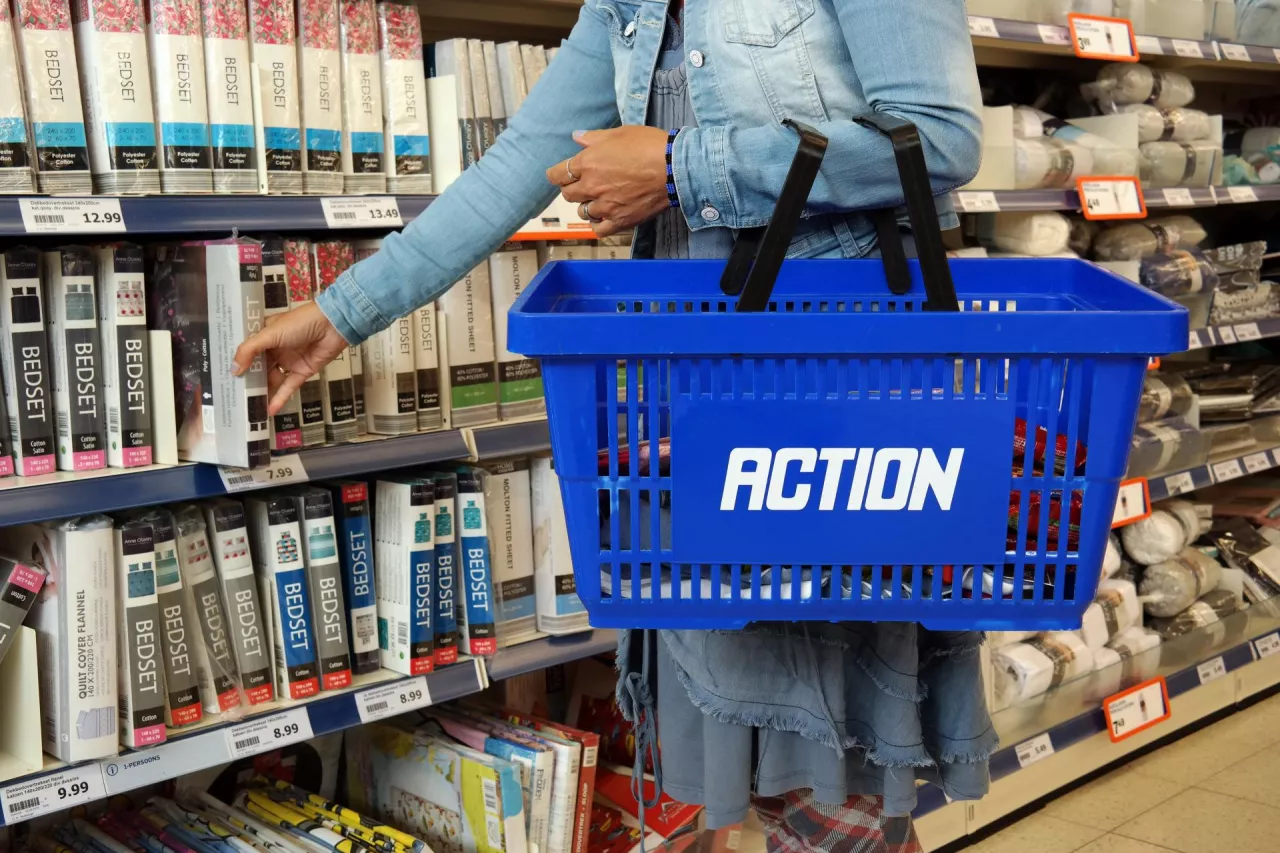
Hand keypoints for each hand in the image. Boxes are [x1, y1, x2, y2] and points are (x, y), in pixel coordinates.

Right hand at [232, 301, 349, 414]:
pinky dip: (279, 398)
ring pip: (272, 379)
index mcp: (266, 334)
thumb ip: (250, 350)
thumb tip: (234, 370)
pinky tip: (268, 411)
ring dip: (262, 391)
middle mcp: (275, 348)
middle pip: (258, 367)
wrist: (332, 326)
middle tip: (232, 395)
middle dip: (247, 380)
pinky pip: (288, 387)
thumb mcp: (270, 333)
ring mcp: (289, 361)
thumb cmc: (299, 324)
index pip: (247, 349)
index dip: (237, 361)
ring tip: (247, 406)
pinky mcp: (302, 372)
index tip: (221, 375)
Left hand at [547, 127, 671, 236]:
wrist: (674, 167)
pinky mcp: (620, 220)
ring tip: (600, 200)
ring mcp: (605, 206)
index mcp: (587, 163)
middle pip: (568, 195)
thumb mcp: (620, 133)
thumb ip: (594, 138)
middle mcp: (592, 186)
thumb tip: (576, 137)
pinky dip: (600, 224)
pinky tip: (606, 217)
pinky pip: (599, 230)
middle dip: (573, 189)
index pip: (557, 175)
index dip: (557, 175)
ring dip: (588, 206)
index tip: (561, 175)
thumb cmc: (649, 146)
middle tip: (584, 185)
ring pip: (583, 212)